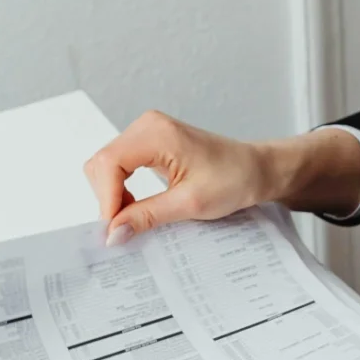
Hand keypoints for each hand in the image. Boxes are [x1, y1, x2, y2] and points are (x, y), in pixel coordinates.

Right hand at [83, 112, 359, 242]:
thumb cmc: (235, 179)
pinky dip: (122, 189)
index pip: (108, 165)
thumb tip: (113, 233)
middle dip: (107, 199)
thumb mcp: (190, 204)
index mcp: (155, 133)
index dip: (106, 201)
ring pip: (107, 166)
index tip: (114, 231)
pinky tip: (138, 206)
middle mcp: (147, 126)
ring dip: (114, 195)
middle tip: (125, 229)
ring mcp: (147, 132)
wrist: (257, 169)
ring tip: (134, 219)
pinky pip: (120, 165)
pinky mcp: (149, 142)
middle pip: (102, 164)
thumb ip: (146, 216)